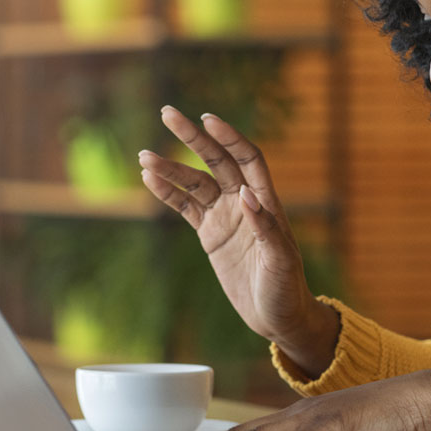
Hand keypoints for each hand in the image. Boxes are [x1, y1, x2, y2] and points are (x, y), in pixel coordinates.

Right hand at [139, 106, 337, 374]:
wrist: (276, 318)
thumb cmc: (286, 289)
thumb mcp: (280, 261)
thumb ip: (266, 228)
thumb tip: (246, 194)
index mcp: (266, 201)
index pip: (246, 158)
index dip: (229, 137)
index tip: (207, 119)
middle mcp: (244, 202)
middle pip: (216, 160)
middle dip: (192, 137)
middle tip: (167, 113)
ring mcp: (224, 216)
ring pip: (194, 183)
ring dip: (170, 167)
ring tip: (144, 155)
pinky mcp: (210, 234)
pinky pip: (185, 207)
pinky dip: (167, 193)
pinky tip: (148, 178)